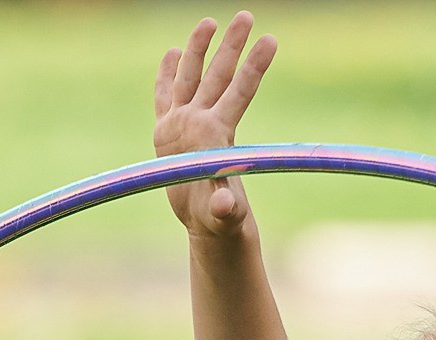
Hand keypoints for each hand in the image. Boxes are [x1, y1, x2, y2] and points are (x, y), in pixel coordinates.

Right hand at [153, 12, 276, 239]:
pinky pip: (164, 96)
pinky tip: (171, 53)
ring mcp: (183, 124)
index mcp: (217, 134)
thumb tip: (227, 208)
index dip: (255, 65)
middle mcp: (202, 122)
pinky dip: (166, 75)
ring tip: (209, 22)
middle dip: (232, 45)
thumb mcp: (223, 214)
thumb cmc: (220, 220)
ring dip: (199, 49)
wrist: (205, 223)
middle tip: (246, 14)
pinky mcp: (165, 132)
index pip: (240, 91)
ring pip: (191, 77)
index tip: (271, 39)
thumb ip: (225, 207)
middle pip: (219, 74)